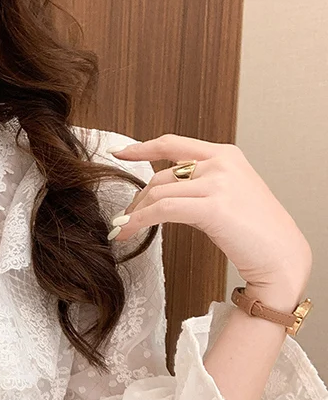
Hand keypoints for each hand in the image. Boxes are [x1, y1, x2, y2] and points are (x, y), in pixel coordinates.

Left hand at [106, 134, 312, 304]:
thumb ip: (200, 185)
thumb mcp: (228, 195)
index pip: (173, 144)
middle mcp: (221, 163)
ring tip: (121, 230)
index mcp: (226, 154)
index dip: (141, 148)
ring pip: (158, 194)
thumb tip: (161, 192)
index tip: (119, 153)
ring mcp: (218, 183)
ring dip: (134, 214)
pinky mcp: (213, 207)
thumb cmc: (256, 232)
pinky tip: (129, 232)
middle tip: (124, 219)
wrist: (281, 255)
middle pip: (161, 176)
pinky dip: (140, 221)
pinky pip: (163, 210)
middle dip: (137, 200)